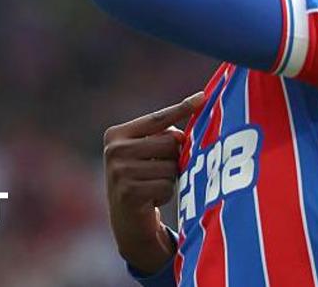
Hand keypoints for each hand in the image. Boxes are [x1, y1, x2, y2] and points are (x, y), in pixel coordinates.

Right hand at [102, 91, 205, 273]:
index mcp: (117, 134)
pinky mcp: (129, 192)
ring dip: (169, 178)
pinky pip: (167, 186)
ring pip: (171, 166)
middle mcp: (114, 150)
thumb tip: (189, 124)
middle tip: (158, 171)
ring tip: (153, 186)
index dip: (182, 108)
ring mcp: (119, 171)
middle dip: (173, 158)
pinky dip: (166, 194)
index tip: (203, 97)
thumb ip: (163, 136)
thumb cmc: (143, 178)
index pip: (157, 119)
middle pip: (170, 142)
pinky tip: (151, 199)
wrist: (127, 221)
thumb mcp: (146, 152)